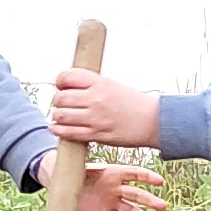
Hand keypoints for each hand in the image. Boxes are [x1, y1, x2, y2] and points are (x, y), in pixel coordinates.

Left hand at [49, 71, 163, 149]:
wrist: (154, 121)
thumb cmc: (135, 104)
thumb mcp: (113, 86)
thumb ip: (92, 85)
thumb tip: (70, 88)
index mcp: (100, 83)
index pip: (67, 76)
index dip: (60, 81)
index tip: (61, 86)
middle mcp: (95, 99)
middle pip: (60, 98)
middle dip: (57, 101)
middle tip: (62, 103)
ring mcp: (95, 117)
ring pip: (61, 115)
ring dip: (57, 116)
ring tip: (61, 116)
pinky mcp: (96, 134)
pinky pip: (69, 132)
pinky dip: (58, 130)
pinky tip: (56, 128)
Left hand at [73, 161, 166, 210]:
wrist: (62, 185)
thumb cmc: (70, 171)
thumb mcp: (75, 165)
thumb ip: (80, 163)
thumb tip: (78, 155)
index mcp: (111, 172)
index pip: (133, 173)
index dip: (147, 177)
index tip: (159, 182)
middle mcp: (115, 187)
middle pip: (135, 194)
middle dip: (149, 200)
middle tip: (162, 206)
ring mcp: (110, 201)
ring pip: (130, 210)